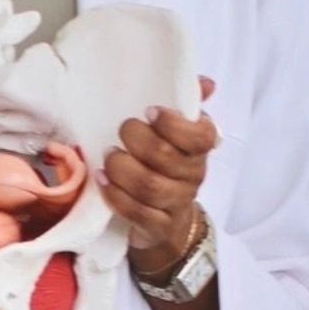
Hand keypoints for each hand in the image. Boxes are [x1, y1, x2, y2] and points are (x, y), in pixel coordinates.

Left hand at [96, 76, 219, 274]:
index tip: (149, 112)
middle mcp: (194, 175)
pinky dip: (116, 195)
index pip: (201, 136)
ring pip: (149, 186)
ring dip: (122, 168)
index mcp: (200, 148)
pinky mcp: (159, 226)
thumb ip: (188, 104)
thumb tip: (206, 83)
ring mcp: (178, 203)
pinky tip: (102, 180)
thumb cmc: (166, 165)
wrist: (168, 220)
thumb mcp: (175, 133)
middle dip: (137, 141)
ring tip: (108, 157)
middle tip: (121, 132)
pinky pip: (137, 213)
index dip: (173, 124)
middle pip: (166, 157)